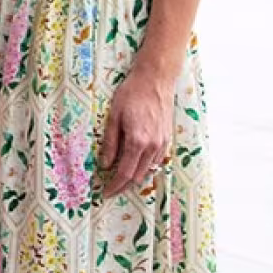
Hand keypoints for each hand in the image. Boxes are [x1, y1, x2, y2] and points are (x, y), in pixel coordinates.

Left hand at [99, 62, 174, 196]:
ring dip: (135, 178)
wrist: (156, 79)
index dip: (115, 186)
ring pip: (148, 170)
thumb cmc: (132, 94)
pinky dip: (145, 167)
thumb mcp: (113, 117)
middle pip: (138, 176)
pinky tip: (136, 165)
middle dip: (123, 186)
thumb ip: (110, 143)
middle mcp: (153, 146)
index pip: (125, 173)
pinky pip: (156, 161)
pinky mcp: (167, 138)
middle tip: (110, 189)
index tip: (105, 193)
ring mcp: (162, 143)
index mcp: (137, 141)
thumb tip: (105, 164)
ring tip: (120, 180)